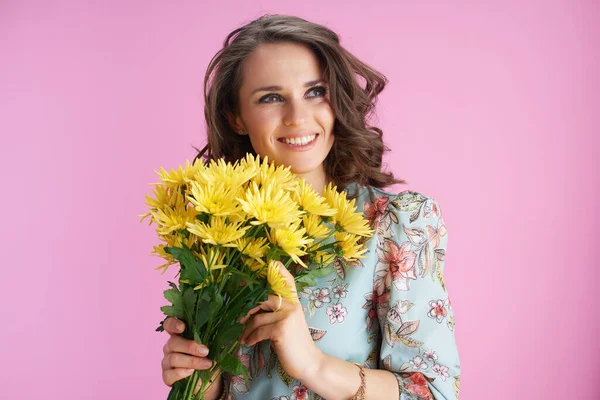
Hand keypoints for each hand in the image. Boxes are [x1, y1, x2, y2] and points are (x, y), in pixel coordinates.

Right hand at [161, 317, 222, 398]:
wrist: (208, 379)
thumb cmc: (209, 357)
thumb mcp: (213, 345)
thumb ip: (212, 337)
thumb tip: (226, 331)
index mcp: (179, 335)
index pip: (169, 324)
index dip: (173, 324)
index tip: (182, 327)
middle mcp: (170, 346)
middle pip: (173, 342)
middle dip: (190, 346)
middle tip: (206, 351)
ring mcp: (167, 362)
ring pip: (173, 358)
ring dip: (192, 361)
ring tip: (207, 364)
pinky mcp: (167, 376)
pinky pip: (169, 374)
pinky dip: (181, 373)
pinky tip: (191, 372)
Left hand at [238, 261, 322, 381]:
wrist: (309, 363)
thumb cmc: (296, 344)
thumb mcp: (289, 323)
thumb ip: (276, 313)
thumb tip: (253, 310)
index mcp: (294, 302)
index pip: (288, 281)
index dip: (280, 271)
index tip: (272, 262)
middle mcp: (291, 305)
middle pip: (263, 299)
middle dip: (248, 308)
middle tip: (239, 319)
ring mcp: (286, 316)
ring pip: (257, 318)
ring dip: (246, 329)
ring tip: (242, 337)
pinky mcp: (280, 329)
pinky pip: (258, 331)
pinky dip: (250, 338)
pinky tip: (247, 342)